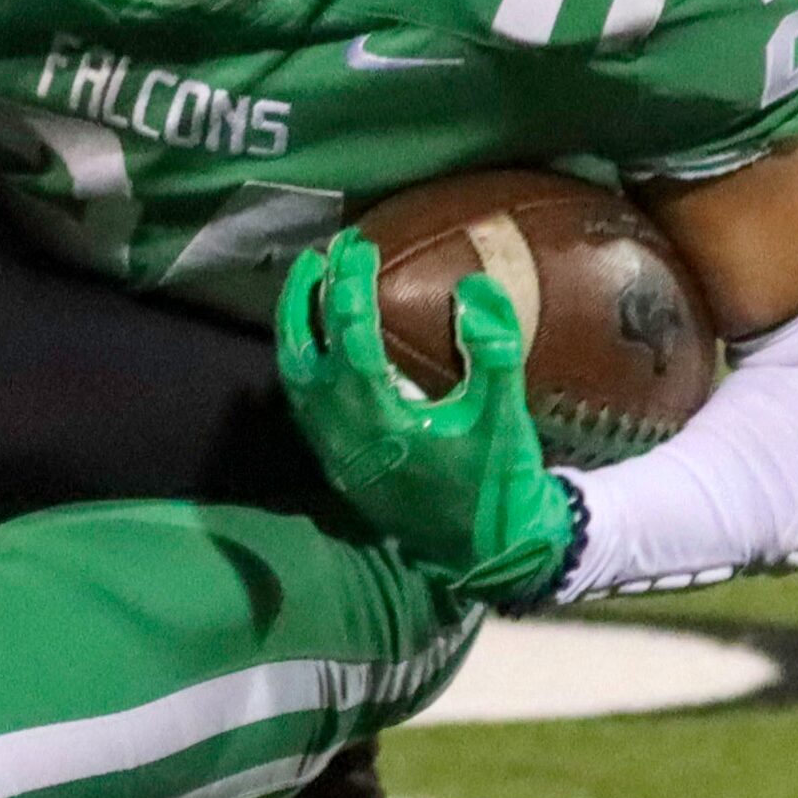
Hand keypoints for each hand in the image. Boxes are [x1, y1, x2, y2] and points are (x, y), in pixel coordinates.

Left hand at [276, 229, 573, 605]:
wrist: (483, 553)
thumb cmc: (496, 482)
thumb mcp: (504, 416)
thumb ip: (492, 351)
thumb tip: (473, 286)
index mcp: (379, 418)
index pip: (349, 333)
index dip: (350, 282)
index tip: (360, 245)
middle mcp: (341, 432)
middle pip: (302, 349)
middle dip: (306, 295)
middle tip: (320, 253)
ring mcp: (332, 449)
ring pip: (293, 375)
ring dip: (296, 325)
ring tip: (308, 283)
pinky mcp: (334, 460)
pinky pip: (301, 400)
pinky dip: (301, 359)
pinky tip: (318, 339)